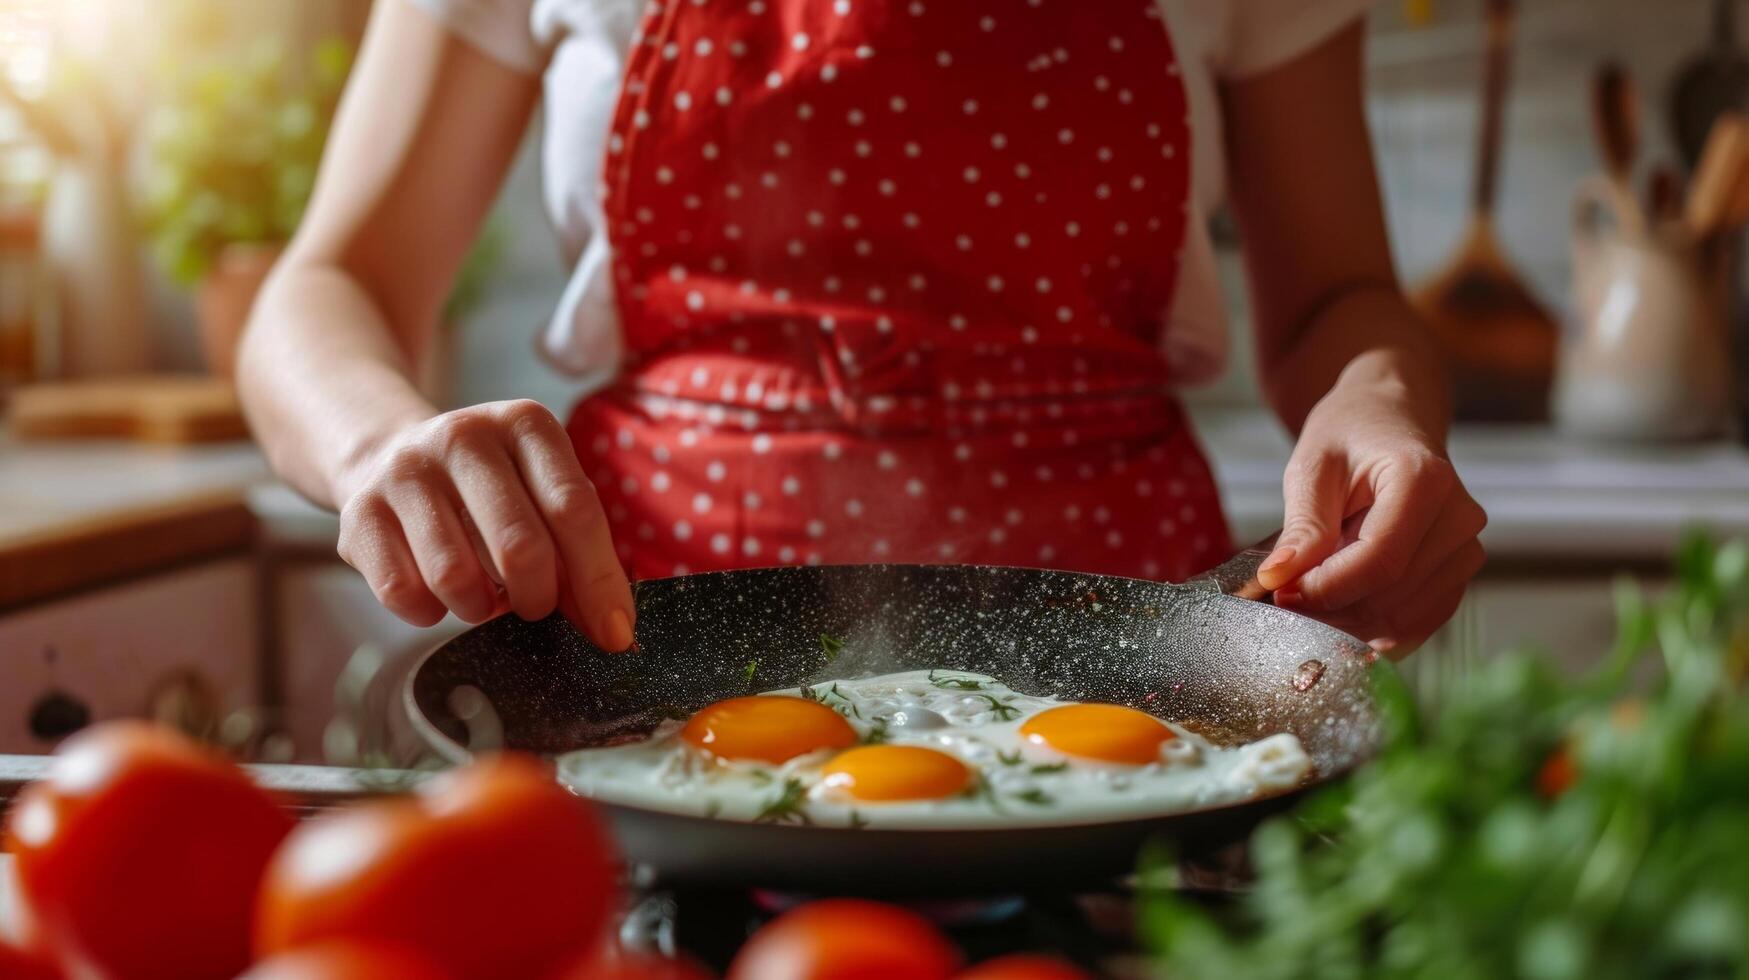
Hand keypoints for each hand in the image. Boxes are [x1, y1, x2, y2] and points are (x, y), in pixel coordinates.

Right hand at [333, 399, 635, 648]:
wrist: (388, 455)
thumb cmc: (489, 488)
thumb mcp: (540, 492)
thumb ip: (578, 549)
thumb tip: (611, 626)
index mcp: (525, 424)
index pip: (573, 510)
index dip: (598, 581)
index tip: (613, 633)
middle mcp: (464, 437)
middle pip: (520, 546)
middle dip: (539, 598)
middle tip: (537, 607)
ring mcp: (406, 472)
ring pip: (455, 577)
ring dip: (480, 609)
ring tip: (486, 597)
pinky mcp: (359, 513)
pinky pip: (402, 593)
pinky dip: (430, 613)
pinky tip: (438, 595)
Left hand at [1254, 382, 1485, 654]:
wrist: (1392, 418)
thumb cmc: (1351, 434)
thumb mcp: (1313, 468)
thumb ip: (1303, 526)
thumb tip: (1278, 579)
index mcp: (1424, 480)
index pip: (1380, 560)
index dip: (1327, 588)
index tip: (1281, 592)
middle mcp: (1459, 518)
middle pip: (1391, 594)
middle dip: (1330, 609)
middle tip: (1285, 598)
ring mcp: (1466, 549)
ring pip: (1403, 617)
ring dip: (1349, 621)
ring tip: (1312, 592)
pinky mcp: (1458, 572)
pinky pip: (1417, 622)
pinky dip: (1374, 626)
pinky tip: (1341, 606)